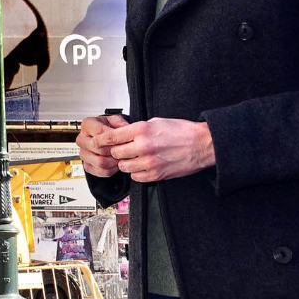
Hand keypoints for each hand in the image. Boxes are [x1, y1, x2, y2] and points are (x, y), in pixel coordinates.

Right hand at [77, 114, 127, 177]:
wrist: (102, 140)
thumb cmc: (107, 129)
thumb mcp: (114, 120)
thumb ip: (120, 122)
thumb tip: (125, 128)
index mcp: (87, 125)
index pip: (99, 132)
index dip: (113, 137)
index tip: (123, 139)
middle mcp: (82, 139)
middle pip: (99, 148)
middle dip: (114, 150)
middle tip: (124, 150)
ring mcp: (83, 154)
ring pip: (100, 162)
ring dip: (113, 162)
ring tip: (120, 157)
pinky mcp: (87, 166)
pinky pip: (100, 171)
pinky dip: (111, 170)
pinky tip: (115, 164)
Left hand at [94, 117, 215, 182]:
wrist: (200, 144)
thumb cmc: (181, 131)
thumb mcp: (155, 121)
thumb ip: (137, 128)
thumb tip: (122, 132)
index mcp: (142, 130)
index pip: (112, 137)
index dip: (102, 140)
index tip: (97, 142)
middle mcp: (143, 146)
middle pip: (116, 154)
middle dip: (117, 152)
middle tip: (123, 149)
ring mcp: (149, 163)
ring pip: (124, 167)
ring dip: (126, 163)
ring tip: (134, 157)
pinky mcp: (156, 175)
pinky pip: (136, 177)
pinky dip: (137, 172)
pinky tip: (143, 165)